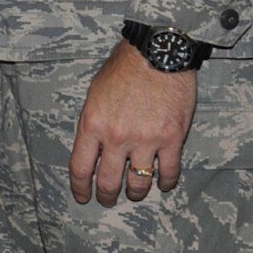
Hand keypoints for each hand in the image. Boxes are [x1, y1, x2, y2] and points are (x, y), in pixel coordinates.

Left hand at [68, 41, 197, 206]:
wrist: (157, 53)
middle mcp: (117, 137)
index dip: (80, 187)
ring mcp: (146, 140)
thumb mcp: (95, 93)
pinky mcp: (172, 139)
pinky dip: (165, 182)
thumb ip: (93, 123)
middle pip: (108, 181)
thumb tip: (94, 147)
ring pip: (139, 183)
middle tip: (107, 199)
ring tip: (134, 193)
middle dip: (106, 195)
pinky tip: (163, 184)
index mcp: (93, 124)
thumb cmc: (124, 68)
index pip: (81, 167)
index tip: (82, 195)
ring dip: (135, 192)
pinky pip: (169, 172)